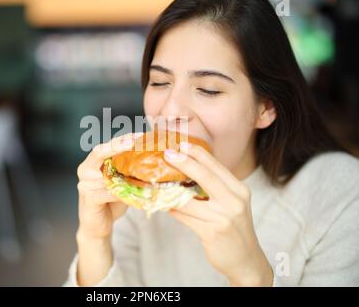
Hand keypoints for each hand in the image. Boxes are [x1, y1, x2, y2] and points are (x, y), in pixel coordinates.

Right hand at [76, 132, 141, 239]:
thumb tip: (152, 158)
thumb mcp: (120, 182)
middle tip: (136, 140)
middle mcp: (85, 169)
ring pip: (105, 173)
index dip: (122, 139)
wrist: (98, 226)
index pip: (107, 145)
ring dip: (124, 172)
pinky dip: (120, 192)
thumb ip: (127, 170)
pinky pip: (106, 192)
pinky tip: (134, 192)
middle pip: (100, 152)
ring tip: (142, 167)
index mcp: (92, 162)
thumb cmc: (110, 201)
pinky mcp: (89, 198)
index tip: (139, 134)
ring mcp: (84, 184)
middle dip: (119, 145)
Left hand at [164, 142, 272, 286]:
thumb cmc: (234, 227)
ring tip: (157, 181)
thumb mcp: (232, 203)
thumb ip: (216, 187)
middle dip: (184, 163)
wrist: (245, 259)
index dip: (198, 153)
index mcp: (239, 190)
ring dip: (170, 190)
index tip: (181, 144)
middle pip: (206, 176)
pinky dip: (172, 209)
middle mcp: (234, 202)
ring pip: (189, 200)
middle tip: (167, 153)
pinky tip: (163, 203)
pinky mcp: (212, 232)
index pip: (216, 166)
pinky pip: (185, 217)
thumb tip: (187, 168)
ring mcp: (223, 218)